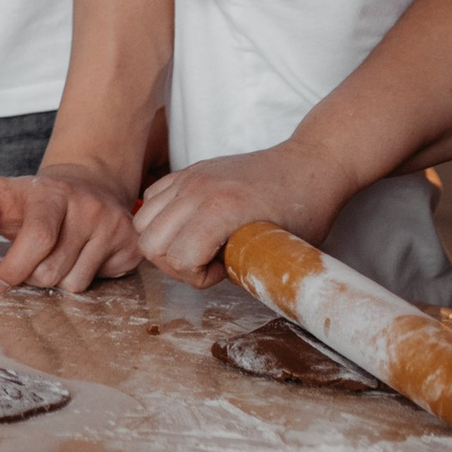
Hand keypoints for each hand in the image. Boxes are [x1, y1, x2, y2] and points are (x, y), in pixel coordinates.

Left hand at [0, 164, 142, 292]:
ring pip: (76, 284)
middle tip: (30, 261)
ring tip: (58, 255)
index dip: (15, 267)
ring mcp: (115, 224)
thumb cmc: (30, 199)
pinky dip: (85, 277)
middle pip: (52, 270)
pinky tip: (82, 257)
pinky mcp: (132, 244)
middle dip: (32, 276)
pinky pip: (103, 285)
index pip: (38, 237)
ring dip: (58, 280)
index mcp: (52, 192)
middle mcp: (88, 205)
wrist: (85, 186)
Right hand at [133, 143, 351, 288]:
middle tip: (206, 265)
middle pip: (150, 243)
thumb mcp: (282, 250)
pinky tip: (190, 227)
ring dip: (163, 243)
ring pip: (143, 222)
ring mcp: (189, 177)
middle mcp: (197, 189)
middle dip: (174, 265)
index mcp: (221, 208)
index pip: (179, 258)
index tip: (225, 271)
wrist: (308, 166)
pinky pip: (151, 200)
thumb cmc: (304, 208)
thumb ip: (248, 270)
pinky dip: (160, 220)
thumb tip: (226, 285)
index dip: (198, 277)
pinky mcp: (188, 171)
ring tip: (195, 246)